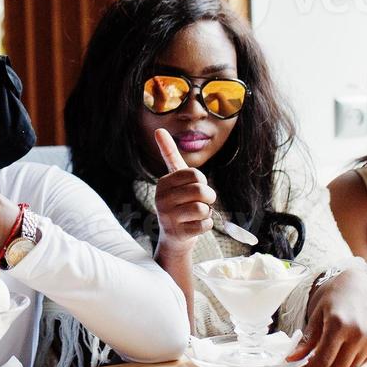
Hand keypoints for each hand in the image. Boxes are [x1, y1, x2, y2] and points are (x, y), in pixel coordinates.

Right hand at [152, 128, 215, 252]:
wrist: (174, 237)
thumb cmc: (178, 202)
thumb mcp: (174, 179)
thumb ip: (168, 154)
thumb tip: (158, 129)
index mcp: (163, 183)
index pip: (195, 174)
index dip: (202, 182)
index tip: (195, 189)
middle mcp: (162, 199)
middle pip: (201, 191)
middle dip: (208, 198)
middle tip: (202, 203)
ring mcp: (168, 217)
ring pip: (203, 208)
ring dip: (207, 212)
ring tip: (196, 215)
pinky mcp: (178, 233)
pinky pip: (205, 225)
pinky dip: (207, 225)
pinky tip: (196, 226)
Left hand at [288, 270, 366, 366]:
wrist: (362, 284)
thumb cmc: (335, 295)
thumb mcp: (317, 313)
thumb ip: (307, 339)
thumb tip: (292, 358)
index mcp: (338, 324)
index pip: (323, 360)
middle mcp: (358, 334)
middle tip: (313, 363)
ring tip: (328, 353)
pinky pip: (361, 362)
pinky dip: (349, 361)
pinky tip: (342, 348)